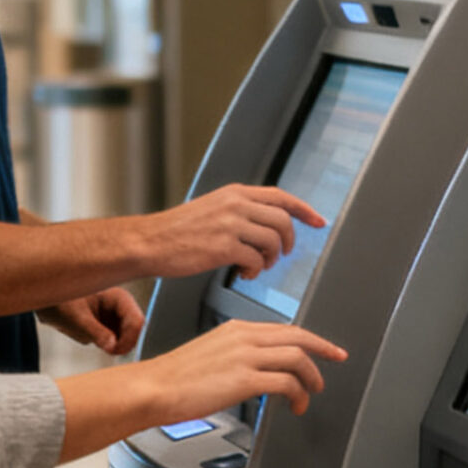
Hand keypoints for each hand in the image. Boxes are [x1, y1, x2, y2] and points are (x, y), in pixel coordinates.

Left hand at [41, 286, 144, 355]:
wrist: (46, 300)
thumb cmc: (60, 300)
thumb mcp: (77, 318)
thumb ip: (96, 331)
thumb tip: (113, 345)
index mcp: (118, 297)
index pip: (137, 321)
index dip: (129, 339)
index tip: (113, 350)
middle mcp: (120, 306)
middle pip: (134, 331)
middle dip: (120, 343)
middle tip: (105, 350)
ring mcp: (114, 317)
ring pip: (124, 338)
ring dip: (111, 344)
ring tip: (89, 336)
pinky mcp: (107, 326)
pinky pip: (113, 341)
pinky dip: (103, 344)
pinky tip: (87, 335)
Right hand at [130, 185, 326, 280]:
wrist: (149, 242)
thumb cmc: (176, 231)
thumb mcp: (212, 207)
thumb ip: (239, 210)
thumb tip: (265, 223)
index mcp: (235, 193)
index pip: (281, 196)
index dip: (304, 210)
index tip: (318, 221)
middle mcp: (236, 204)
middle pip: (283, 221)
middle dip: (288, 242)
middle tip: (280, 257)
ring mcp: (230, 225)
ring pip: (273, 241)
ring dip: (270, 260)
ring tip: (256, 268)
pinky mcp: (223, 247)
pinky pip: (255, 260)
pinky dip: (254, 271)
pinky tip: (243, 274)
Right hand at [142, 319, 345, 419]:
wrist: (153, 388)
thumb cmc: (173, 379)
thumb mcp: (209, 355)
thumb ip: (234, 357)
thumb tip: (252, 372)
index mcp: (235, 329)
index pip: (283, 329)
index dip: (308, 338)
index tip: (323, 347)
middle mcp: (243, 338)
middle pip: (297, 336)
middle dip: (323, 348)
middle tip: (337, 358)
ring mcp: (245, 356)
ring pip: (297, 357)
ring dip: (312, 377)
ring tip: (312, 392)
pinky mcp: (244, 379)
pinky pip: (286, 382)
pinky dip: (298, 394)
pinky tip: (295, 405)